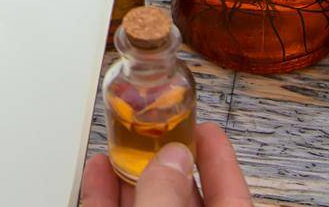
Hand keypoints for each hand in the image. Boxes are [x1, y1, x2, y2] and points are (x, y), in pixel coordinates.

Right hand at [80, 122, 252, 206]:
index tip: (207, 129)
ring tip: (118, 145)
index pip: (231, 193)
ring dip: (128, 176)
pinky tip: (97, 173)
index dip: (219, 157)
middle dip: (163, 161)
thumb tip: (171, 160)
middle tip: (154, 131)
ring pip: (144, 206)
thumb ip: (167, 195)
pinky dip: (104, 196)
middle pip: (182, 197)